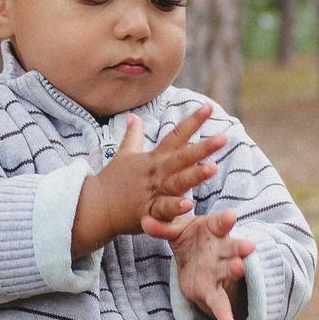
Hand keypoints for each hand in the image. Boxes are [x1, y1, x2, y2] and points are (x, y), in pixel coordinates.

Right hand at [72, 105, 225, 257]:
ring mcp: (152, 192)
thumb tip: (134, 116)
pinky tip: (188, 206)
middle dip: (203, 148)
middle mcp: (156, 173)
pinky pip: (163, 210)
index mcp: (154, 159)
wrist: (95, 206)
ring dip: (194, 176)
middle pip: (182, 158)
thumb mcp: (124, 154)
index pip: (175, 135)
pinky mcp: (148, 212)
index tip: (209, 107)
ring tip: (213, 168)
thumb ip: (133, 136)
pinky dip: (174, 208)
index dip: (192, 121)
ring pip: (177, 183)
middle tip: (223, 138)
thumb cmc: (112, 180)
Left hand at [146, 207, 256, 319]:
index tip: (231, 216)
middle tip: (249, 246)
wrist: (195, 259)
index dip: (225, 220)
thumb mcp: (175, 230)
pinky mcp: (213, 291)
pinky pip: (220, 303)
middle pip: (233, 248)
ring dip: (235, 271)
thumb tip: (144, 221)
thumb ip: (162, 227)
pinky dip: (224, 313)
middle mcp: (222, 250)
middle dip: (240, 248)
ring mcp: (220, 271)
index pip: (221, 223)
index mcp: (213, 230)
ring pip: (230, 272)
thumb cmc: (189, 237)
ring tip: (239, 269)